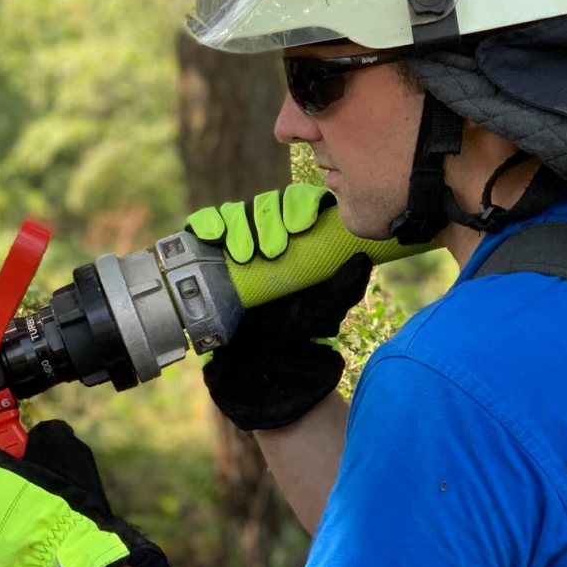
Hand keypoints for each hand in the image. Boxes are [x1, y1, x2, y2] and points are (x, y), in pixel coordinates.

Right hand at [187, 185, 371, 429]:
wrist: (258, 364)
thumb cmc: (296, 332)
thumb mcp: (324, 311)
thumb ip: (344, 288)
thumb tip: (362, 259)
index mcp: (300, 239)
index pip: (299, 203)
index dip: (299, 204)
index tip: (300, 226)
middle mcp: (268, 235)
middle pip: (265, 204)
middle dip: (267, 220)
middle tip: (270, 252)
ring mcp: (236, 243)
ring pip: (234, 212)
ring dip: (237, 226)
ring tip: (243, 256)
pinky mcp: (209, 254)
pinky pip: (204, 227)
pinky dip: (205, 224)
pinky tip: (210, 237)